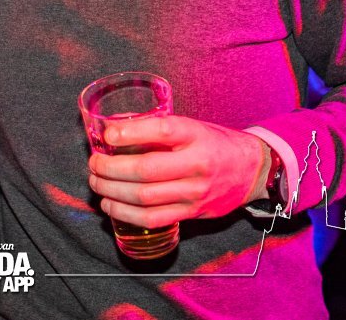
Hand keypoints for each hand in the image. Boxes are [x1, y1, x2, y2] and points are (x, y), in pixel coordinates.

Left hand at [87, 116, 267, 226]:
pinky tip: (110, 206)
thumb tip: (115, 133)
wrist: (252, 170)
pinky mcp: (192, 213)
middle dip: (111, 168)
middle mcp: (197, 164)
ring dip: (112, 192)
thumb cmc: (214, 143)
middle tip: (94, 164)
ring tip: (96, 184)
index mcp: (196, 135)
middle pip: (146, 170)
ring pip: (145, 197)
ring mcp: (195, 192)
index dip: (131, 133)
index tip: (108, 134)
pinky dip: (125, 214)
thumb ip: (160, 131)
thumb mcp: (193, 127)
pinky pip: (153, 219)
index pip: (161, 131)